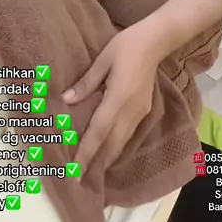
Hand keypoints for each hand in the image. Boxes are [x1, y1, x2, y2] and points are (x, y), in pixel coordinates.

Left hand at [62, 26, 160, 175]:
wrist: (156, 41)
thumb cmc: (126, 45)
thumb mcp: (103, 59)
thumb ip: (86, 83)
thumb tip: (66, 100)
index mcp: (118, 97)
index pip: (99, 131)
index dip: (86, 152)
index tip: (75, 169)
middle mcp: (130, 110)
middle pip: (111, 144)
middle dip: (96, 164)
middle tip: (80, 181)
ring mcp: (139, 111)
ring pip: (121, 142)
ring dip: (106, 158)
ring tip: (92, 173)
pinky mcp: (144, 110)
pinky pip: (128, 135)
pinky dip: (116, 147)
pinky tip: (108, 151)